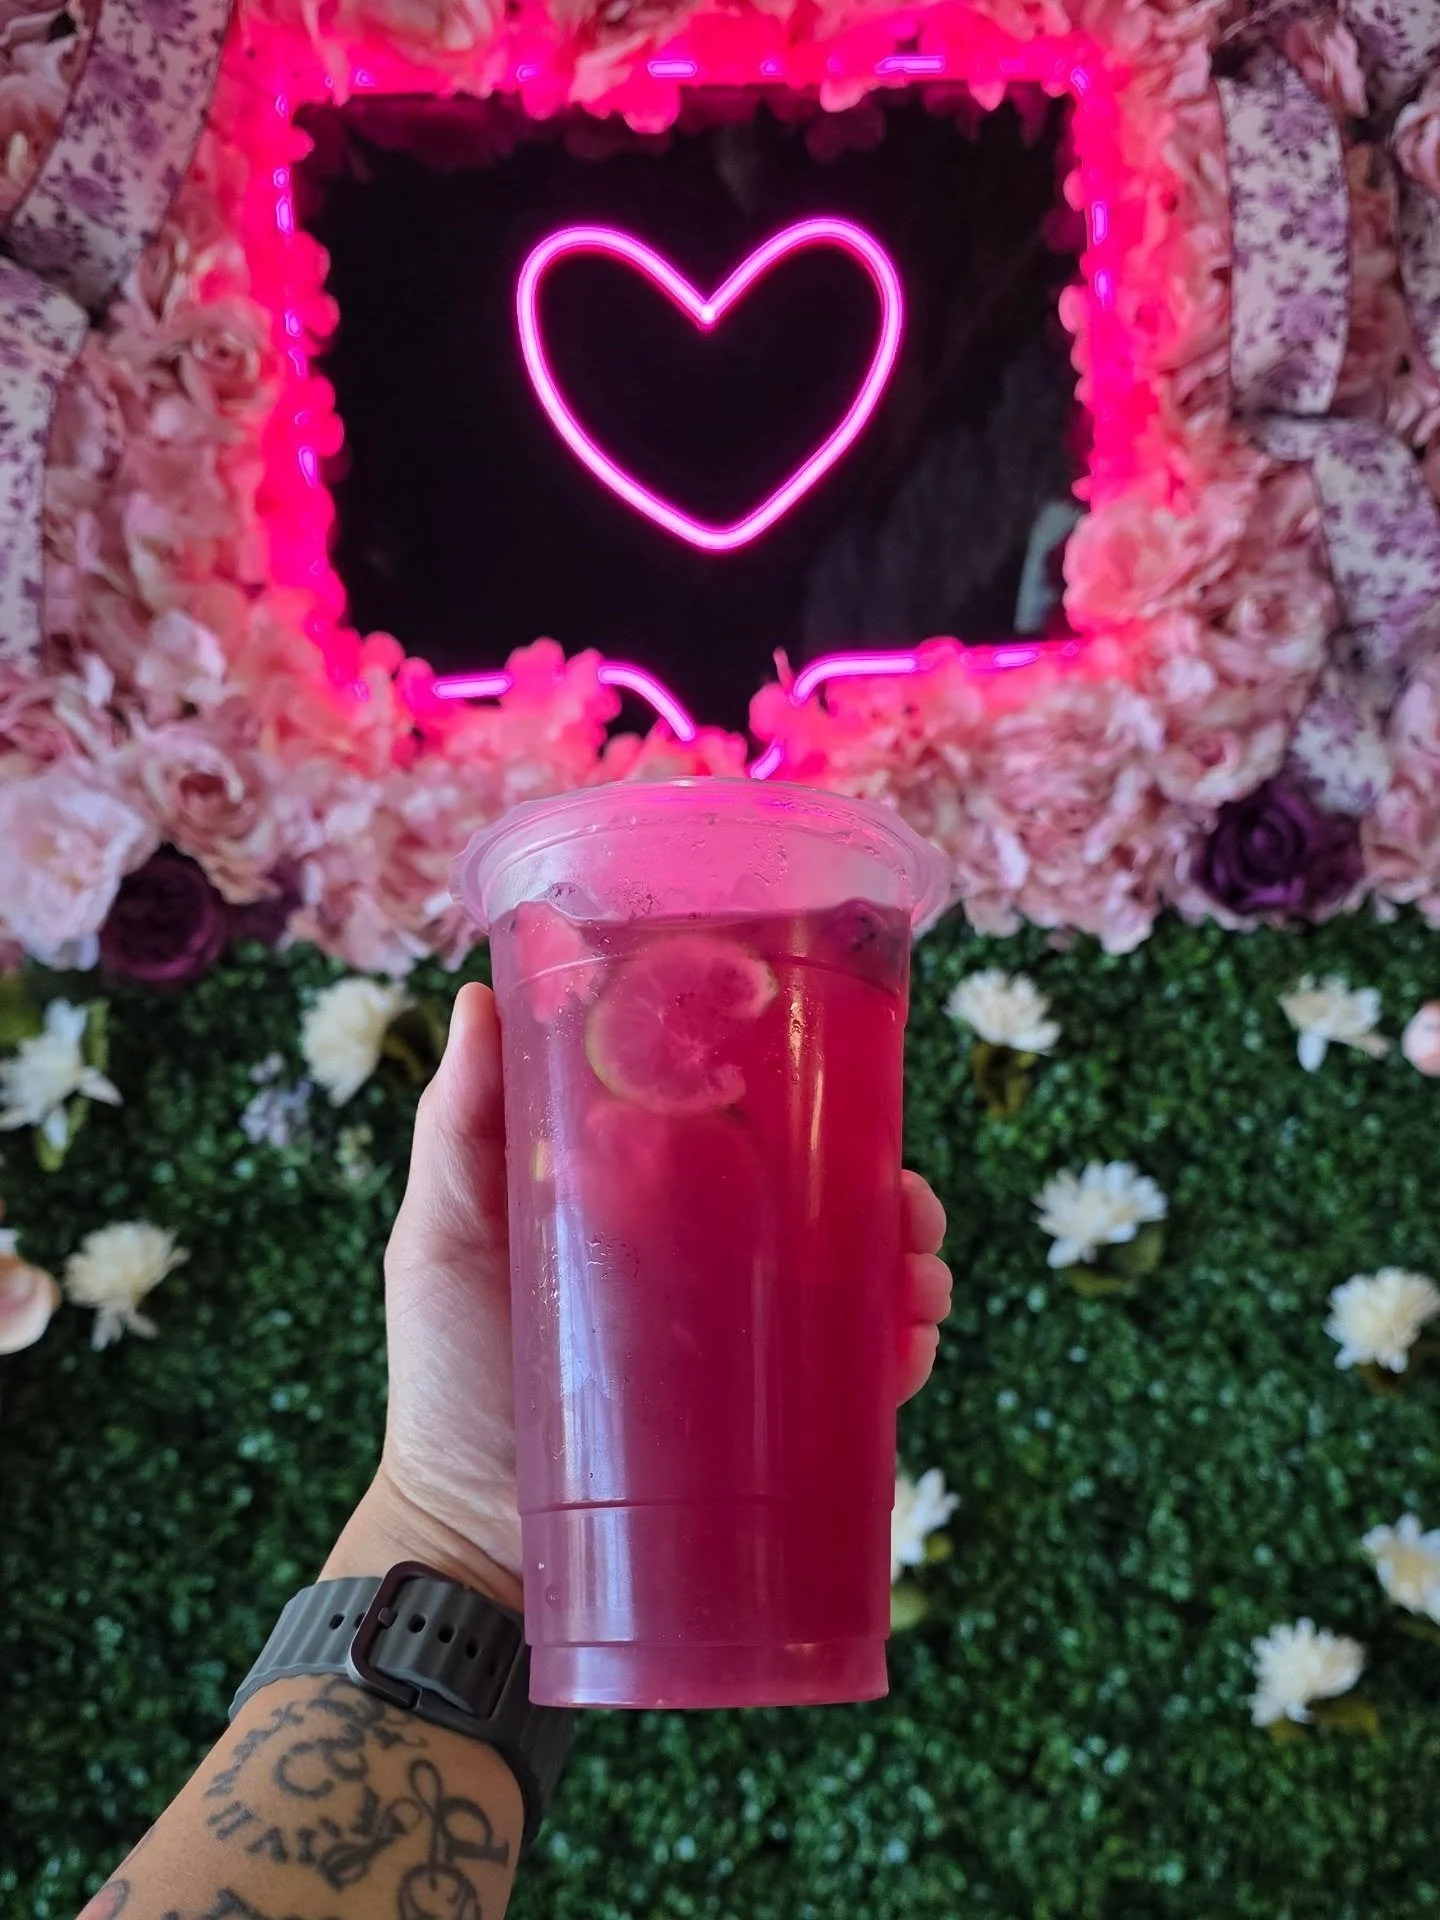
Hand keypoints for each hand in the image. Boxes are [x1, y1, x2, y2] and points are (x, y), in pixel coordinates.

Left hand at [327, 982, 952, 1601]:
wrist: (468, 1537)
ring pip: (858, 1285)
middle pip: (826, 1204)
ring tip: (920, 1276)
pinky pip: (855, 1382)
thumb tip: (476, 996)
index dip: (808, 1103)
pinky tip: (909, 1342)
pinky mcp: (767, 1429)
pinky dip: (898, 1354)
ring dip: (910, 1266)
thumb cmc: (446, 1373)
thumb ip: (458, 1124)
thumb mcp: (445, 1233)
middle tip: (907, 1201)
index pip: (748, 1133)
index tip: (842, 1078)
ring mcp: (744, 1347)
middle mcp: (710, 1265)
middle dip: (888, 1190)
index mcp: (649, 1202)